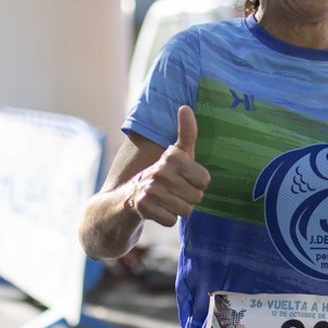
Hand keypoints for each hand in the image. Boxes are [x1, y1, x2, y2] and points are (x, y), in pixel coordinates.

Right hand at [126, 105, 210, 226]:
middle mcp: (161, 170)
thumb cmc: (159, 176)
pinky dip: (165, 219)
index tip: (183, 180)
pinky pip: (171, 221)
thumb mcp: (175, 155)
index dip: (197, 184)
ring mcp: (150, 188)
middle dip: (187, 200)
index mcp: (172, 156)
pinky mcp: (143, 206)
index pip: (205, 180)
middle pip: (197, 197)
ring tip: (164, 201)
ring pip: (185, 210)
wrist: (122, 200)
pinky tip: (155, 211)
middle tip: (172, 193)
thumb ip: (186, 133)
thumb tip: (185, 107)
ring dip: (177, 210)